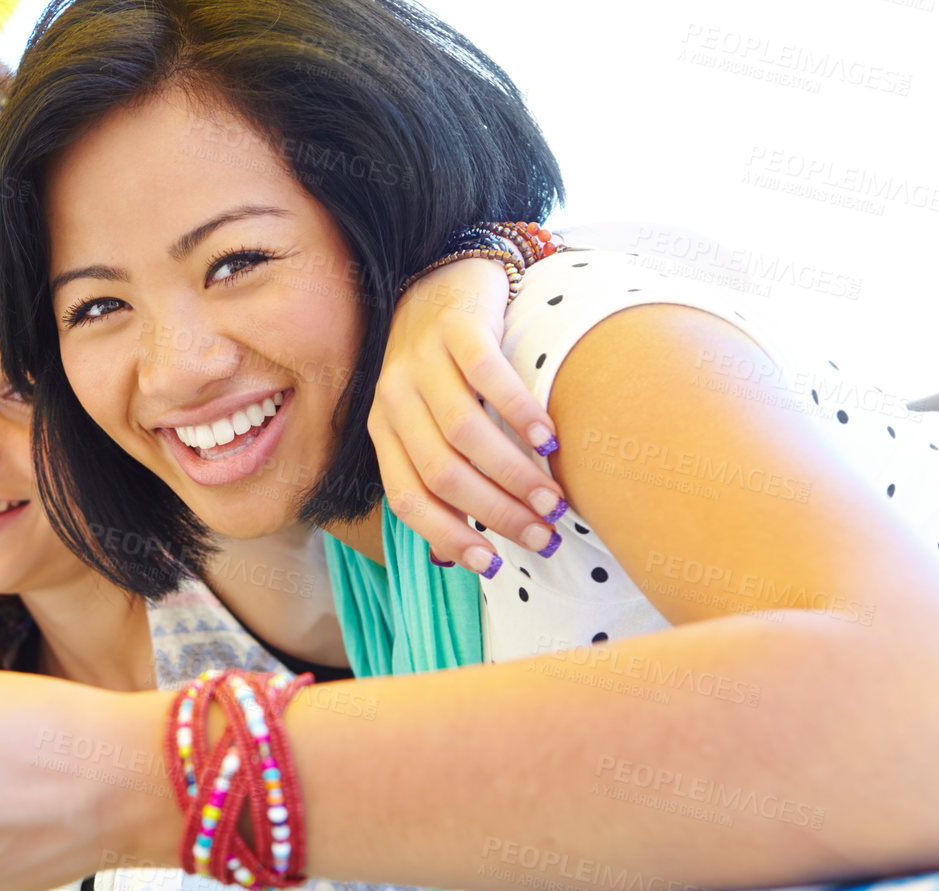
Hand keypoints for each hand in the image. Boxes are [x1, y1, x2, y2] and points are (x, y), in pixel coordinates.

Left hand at [368, 256, 566, 574]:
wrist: (443, 278)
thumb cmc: (443, 370)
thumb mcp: (426, 423)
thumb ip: (439, 476)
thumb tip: (466, 558)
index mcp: (384, 430)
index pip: (408, 498)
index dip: (449, 536)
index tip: (495, 565)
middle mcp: (394, 396)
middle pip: (442, 472)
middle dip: (495, 512)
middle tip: (544, 533)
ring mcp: (421, 358)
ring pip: (464, 432)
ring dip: (513, 473)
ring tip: (553, 498)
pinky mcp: (456, 325)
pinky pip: (486, 375)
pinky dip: (519, 411)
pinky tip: (549, 438)